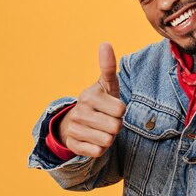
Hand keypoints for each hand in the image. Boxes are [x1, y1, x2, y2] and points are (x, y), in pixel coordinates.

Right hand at [59, 42, 125, 157]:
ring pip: (108, 141)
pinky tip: (93, 139)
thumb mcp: (106, 85)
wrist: (76, 122)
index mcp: (89, 95)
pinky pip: (98, 152)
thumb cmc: (99, 102)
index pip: (121, 110)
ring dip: (108, 137)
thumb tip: (105, 43)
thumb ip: (108, 66)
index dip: (120, 111)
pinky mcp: (74, 145)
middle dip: (115, 126)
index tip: (111, 107)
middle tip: (107, 120)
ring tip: (100, 129)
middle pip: (116, 127)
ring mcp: (75, 129)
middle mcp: (80, 111)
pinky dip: (100, 148)